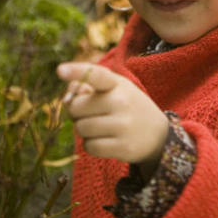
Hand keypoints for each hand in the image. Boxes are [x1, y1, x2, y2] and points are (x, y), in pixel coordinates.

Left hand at [57, 62, 168, 176]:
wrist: (158, 134)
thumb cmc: (126, 107)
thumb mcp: (113, 90)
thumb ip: (87, 88)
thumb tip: (67, 100)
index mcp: (117, 84)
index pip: (96, 74)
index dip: (77, 71)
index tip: (60, 70)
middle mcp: (121, 101)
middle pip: (76, 107)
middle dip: (76, 112)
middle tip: (90, 114)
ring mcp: (123, 125)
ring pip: (81, 129)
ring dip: (84, 130)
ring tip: (99, 127)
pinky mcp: (123, 147)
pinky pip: (90, 147)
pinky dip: (91, 145)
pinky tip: (104, 140)